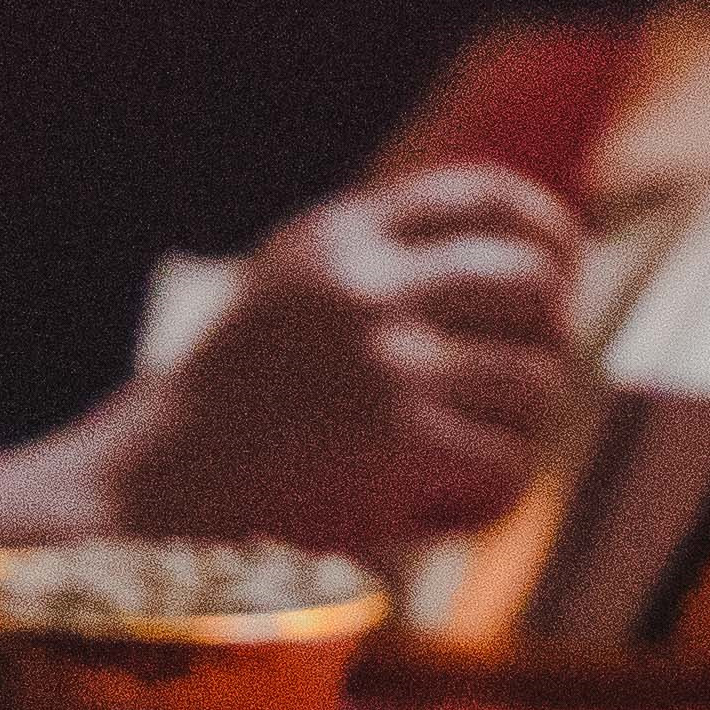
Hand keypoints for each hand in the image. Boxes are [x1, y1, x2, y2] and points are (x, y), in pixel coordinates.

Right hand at [96, 161, 574, 552]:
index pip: (488, 196)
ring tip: (445, 463)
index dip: (549, 233)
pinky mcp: (399, 442)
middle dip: (544, 341)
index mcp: (338, 238)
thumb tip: (541, 250)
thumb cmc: (237, 410)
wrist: (150, 496)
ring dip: (509, 434)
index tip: (559, 278)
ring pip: (536, 383)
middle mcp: (363, 285)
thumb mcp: (297, 296)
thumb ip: (391, 260)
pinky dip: (479, 502)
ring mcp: (384, 360)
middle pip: (534, 284)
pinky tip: (421, 512)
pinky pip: (510, 467)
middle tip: (505, 391)